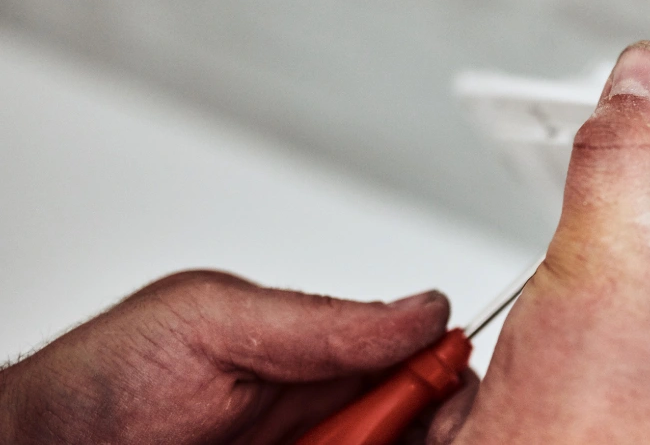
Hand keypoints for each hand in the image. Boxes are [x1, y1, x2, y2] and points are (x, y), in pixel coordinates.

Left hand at [0, 271, 471, 443]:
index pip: (415, 358)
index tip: (453, 389)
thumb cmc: (103, 384)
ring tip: (389, 438)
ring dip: (404, 443)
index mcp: (317, 354)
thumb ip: (321, 320)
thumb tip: (423, 309)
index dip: (446, 373)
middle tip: (427, 431)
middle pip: (417, 422)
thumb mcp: (215, 320)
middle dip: (437, 425)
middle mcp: (323, 415)